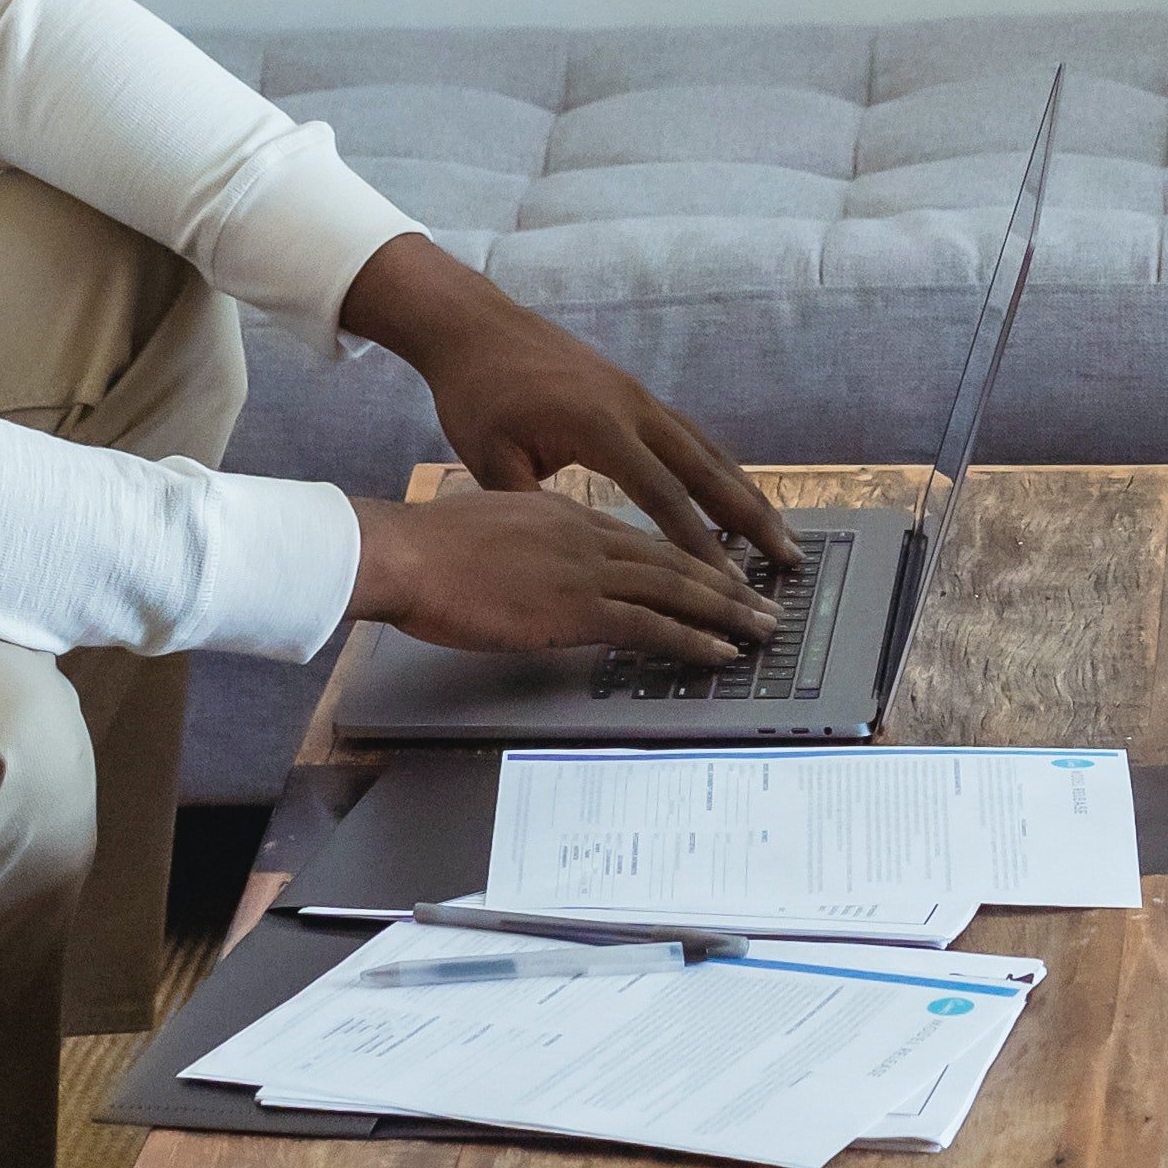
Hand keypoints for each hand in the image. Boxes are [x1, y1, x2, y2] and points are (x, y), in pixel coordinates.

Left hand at [339, 232, 801, 570]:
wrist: (476, 327)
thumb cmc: (477, 394)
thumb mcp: (491, 460)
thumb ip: (534, 509)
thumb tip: (565, 560)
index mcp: (600, 426)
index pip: (663, 497)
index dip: (699, 545)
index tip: (729, 583)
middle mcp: (634, 407)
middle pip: (709, 469)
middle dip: (753, 518)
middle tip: (790, 557)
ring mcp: (640, 396)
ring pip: (709, 449)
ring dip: (746, 493)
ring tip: (779, 534)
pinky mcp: (635, 392)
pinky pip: (690, 435)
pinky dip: (719, 469)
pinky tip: (733, 494)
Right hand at [345, 483, 788, 661]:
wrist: (404, 553)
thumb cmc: (427, 549)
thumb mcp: (488, 533)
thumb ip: (524, 548)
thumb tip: (533, 571)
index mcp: (565, 515)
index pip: (641, 539)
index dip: (686, 556)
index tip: (718, 572)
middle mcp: (588, 536)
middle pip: (674, 559)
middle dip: (726, 583)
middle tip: (764, 603)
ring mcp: (586, 570)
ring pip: (677, 589)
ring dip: (727, 613)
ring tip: (762, 629)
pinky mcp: (577, 607)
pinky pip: (652, 625)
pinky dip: (693, 640)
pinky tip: (720, 652)